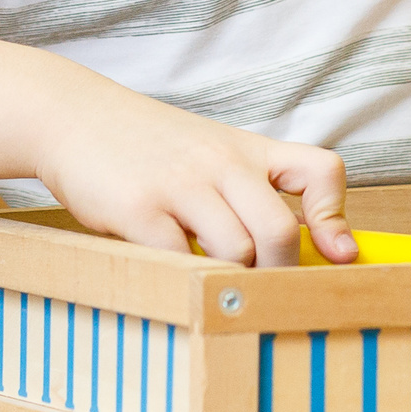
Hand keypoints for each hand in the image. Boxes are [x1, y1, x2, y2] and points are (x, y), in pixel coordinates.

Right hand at [35, 90, 354, 267]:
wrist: (74, 115)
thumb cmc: (146, 146)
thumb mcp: (209, 152)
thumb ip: (251, 191)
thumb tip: (303, 249)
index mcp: (246, 149)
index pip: (319, 170)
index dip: (335, 217)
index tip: (336, 254)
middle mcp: (220, 162)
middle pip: (279, 231)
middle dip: (280, 275)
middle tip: (264, 295)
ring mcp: (180, 184)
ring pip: (236, 252)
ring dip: (232, 284)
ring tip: (217, 289)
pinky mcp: (139, 208)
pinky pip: (180, 260)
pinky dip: (187, 281)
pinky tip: (178, 279)